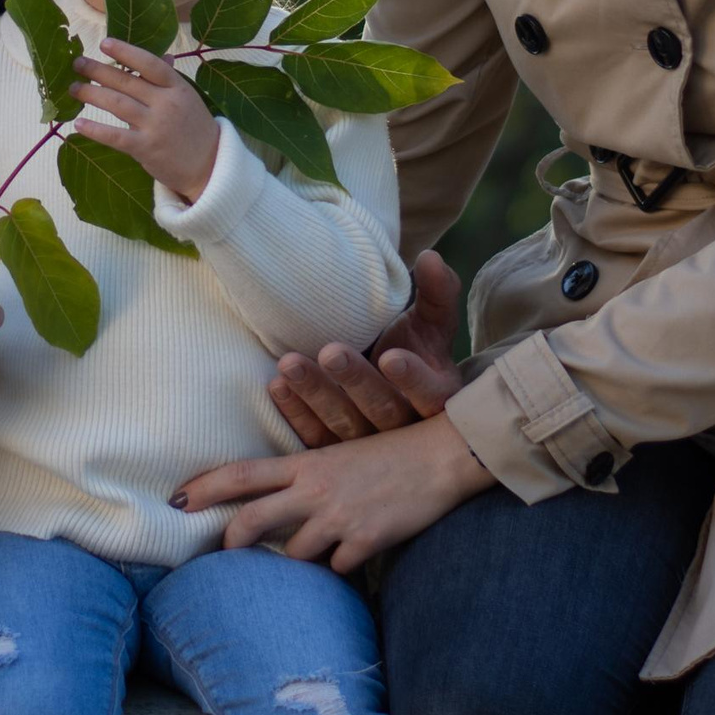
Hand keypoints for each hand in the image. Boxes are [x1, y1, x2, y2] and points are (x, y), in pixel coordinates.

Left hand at [70, 37, 220, 201]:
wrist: (209, 166)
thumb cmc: (194, 129)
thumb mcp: (187, 99)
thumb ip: (169, 79)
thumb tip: (163, 54)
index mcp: (178, 86)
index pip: (149, 64)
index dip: (126, 52)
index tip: (104, 44)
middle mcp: (166, 103)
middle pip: (126, 82)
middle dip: (98, 71)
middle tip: (77, 64)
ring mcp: (156, 126)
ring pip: (117, 104)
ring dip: (91, 94)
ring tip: (73, 89)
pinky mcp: (146, 148)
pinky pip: (115, 136)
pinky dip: (95, 129)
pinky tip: (79, 123)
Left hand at [173, 412, 496, 572]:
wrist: (441, 456)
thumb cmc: (390, 453)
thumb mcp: (339, 456)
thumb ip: (306, 477)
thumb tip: (277, 500)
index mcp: (306, 464)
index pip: (241, 474)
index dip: (204, 488)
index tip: (176, 500)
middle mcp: (314, 489)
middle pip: (251, 521)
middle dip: (230, 541)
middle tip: (223, 554)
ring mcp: (338, 517)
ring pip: (294, 555)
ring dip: (301, 560)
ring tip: (321, 550)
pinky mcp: (365, 540)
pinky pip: (337, 568)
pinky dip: (340, 568)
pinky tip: (353, 558)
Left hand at [270, 250, 466, 444]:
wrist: (387, 383)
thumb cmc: (413, 348)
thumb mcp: (430, 324)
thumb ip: (437, 293)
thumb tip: (432, 257)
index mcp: (438, 400)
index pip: (430, 396)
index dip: (412, 378)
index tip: (390, 355)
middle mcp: (407, 432)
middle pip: (383, 410)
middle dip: (355, 381)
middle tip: (329, 350)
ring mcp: (370, 449)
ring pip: (345, 427)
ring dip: (316, 395)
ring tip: (288, 365)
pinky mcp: (337, 458)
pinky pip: (316, 440)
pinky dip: (296, 415)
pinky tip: (277, 387)